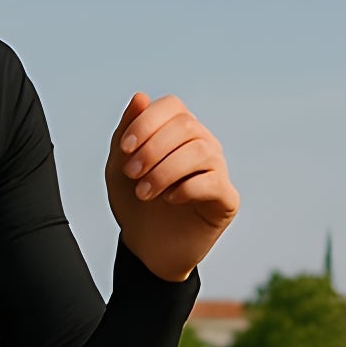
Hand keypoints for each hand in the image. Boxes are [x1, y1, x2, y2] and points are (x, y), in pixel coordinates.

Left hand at [104, 91, 237, 282]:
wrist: (146, 249)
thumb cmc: (134, 204)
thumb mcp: (119, 167)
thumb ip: (126, 132)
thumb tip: (140, 96)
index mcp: (179, 132)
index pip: (172, 106)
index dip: (147, 122)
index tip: (125, 149)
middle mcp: (203, 144)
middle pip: (186, 126)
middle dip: (152, 149)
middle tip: (131, 174)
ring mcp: (218, 170)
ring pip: (200, 151)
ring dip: (165, 170)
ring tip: (144, 192)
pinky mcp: (226, 199)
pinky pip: (213, 182)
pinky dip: (186, 188)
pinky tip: (169, 200)